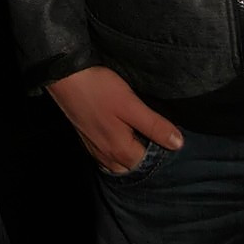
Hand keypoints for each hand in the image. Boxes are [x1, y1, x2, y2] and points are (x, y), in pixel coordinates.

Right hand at [47, 65, 182, 172]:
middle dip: (144, 156)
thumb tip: (178, 144)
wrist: (65, 77)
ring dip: (129, 154)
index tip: (165, 134)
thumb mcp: (131, 104)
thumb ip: (154, 126)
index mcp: (120, 150)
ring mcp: (94, 148)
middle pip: (132, 166)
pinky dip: (116, 150)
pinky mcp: (86, 138)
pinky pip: (106, 154)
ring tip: (138, 135)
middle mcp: (106, 155)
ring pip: (118, 162)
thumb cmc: (99, 89)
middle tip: (153, 134)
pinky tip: (120, 134)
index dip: (160, 151)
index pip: (148, 162)